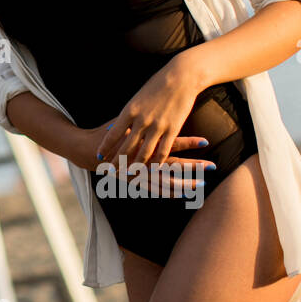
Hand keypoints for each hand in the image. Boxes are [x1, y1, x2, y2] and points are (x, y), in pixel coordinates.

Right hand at [93, 131, 215, 196]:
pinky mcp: (133, 181)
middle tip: (212, 167)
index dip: (189, 142)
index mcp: (144, 141)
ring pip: (166, 181)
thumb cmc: (111, 130)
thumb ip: (146, 119)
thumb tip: (164, 107)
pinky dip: (167, 192)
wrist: (89, 148)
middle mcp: (143, 158)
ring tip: (201, 184)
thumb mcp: (129, 119)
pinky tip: (181, 195)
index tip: (206, 141)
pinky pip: (154, 190)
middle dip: (193, 166)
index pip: (171, 141)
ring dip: (184, 183)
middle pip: (173, 164)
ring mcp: (139, 172)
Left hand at [97, 53, 206, 167]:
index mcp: (129, 111)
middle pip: (126, 147)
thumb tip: (117, 126)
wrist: (180, 77)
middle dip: (116, 161)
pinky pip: (163, 150)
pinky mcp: (172, 129)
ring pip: (143, 152)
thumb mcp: (137, 98)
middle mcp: (141, 120)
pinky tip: (153, 169)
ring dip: (136, 166)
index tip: (99, 156)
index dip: (105, 147)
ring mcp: (157, 126)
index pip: (113, 134)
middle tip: (109, 172)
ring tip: (129, 174)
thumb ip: (128, 114)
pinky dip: (157, 162)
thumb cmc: (157, 85)